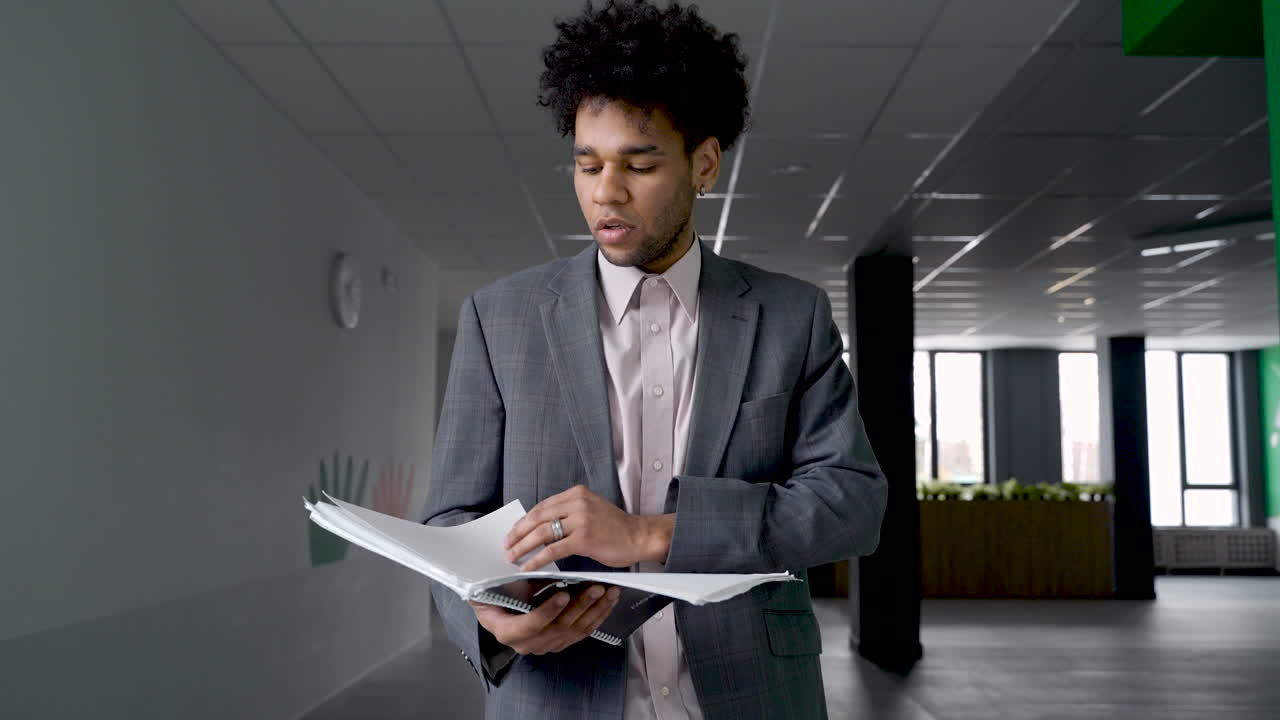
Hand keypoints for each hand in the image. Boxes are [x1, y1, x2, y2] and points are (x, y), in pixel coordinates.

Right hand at [469, 584, 620, 654]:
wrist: (495, 609)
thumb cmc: (492, 595)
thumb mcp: (493, 588)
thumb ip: (512, 583)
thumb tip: (535, 569)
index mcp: (507, 631)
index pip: (530, 625)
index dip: (547, 611)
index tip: (563, 594)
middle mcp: (527, 644)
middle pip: (558, 628)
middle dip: (580, 607)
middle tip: (595, 588)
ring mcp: (545, 646)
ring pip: (574, 632)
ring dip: (594, 611)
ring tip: (608, 592)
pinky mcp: (560, 643)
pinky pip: (581, 633)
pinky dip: (597, 616)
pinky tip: (608, 602)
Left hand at [504, 485, 673, 569]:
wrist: (639, 537)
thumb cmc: (616, 528)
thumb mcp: (591, 511)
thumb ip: (569, 513)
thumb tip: (541, 527)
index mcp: (577, 494)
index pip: (542, 506)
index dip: (524, 521)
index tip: (513, 532)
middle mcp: (577, 502)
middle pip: (538, 518)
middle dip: (518, 533)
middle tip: (506, 546)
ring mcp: (581, 519)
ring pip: (542, 533)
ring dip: (523, 546)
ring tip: (512, 557)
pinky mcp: (584, 538)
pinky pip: (553, 549)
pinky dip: (537, 559)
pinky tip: (528, 566)